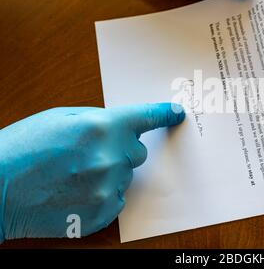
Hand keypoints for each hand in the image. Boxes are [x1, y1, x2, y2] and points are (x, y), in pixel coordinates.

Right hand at [0, 103, 184, 240]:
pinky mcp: (103, 212)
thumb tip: (122, 127)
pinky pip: (118, 199)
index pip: (146, 117)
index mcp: (102, 126)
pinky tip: (76, 191)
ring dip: (108, 174)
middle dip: (121, 150)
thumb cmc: (23, 148)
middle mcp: (112, 156)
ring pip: (125, 176)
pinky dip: (103, 195)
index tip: (177, 114)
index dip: (164, 114)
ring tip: (73, 175)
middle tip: (89, 154)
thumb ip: (98, 119)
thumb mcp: (59, 118)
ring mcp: (109, 187)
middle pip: (138, 152)